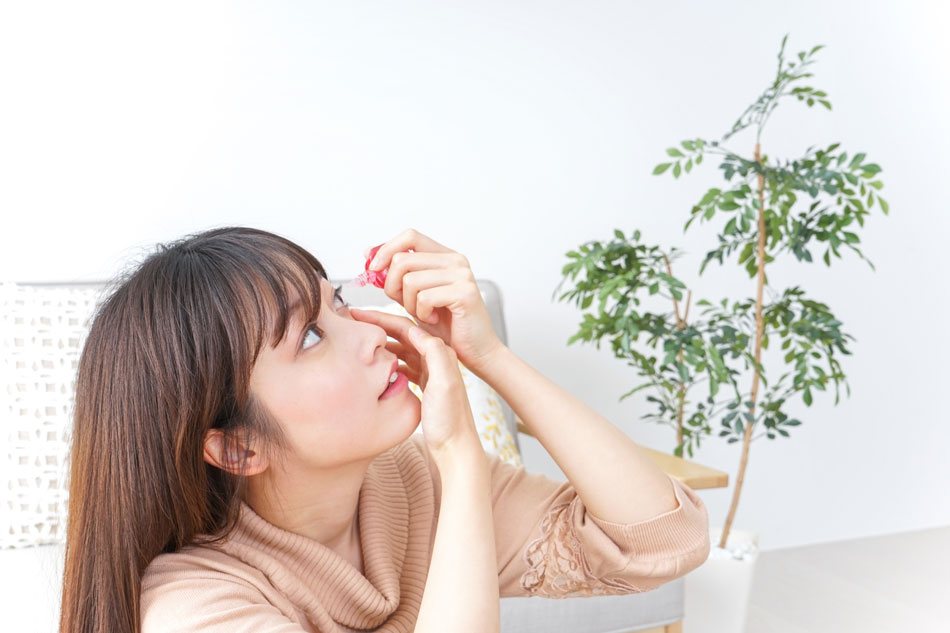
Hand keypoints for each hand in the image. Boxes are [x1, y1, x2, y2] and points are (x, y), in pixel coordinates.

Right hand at [350, 307, 478, 452]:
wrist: (456, 449)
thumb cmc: (451, 421)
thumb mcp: (444, 384)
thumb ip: (434, 354)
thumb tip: (417, 330)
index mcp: (440, 354)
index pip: (406, 327)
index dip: (381, 318)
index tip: (358, 314)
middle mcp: (437, 360)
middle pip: (403, 335)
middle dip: (379, 327)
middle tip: (354, 322)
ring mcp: (431, 373)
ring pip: (402, 350)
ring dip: (383, 344)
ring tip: (362, 342)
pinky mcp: (426, 387)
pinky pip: (404, 367)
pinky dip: (390, 362)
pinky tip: (379, 367)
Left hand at [359, 228, 505, 374]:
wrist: (476, 350)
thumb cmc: (447, 326)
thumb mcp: (415, 297)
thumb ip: (399, 276)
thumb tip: (370, 256)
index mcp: (445, 256)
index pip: (409, 236)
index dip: (386, 250)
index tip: (373, 269)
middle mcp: (456, 260)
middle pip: (403, 259)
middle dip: (392, 286)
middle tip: (404, 305)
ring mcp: (462, 275)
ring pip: (410, 280)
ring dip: (410, 304)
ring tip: (424, 314)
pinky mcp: (464, 293)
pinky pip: (424, 297)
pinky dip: (422, 313)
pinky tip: (434, 319)